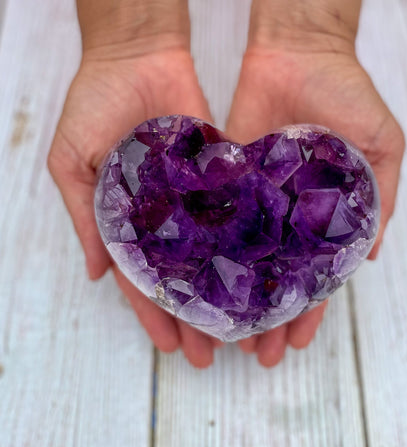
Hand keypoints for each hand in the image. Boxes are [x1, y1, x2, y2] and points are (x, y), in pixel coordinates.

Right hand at [48, 12, 223, 366]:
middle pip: (183, 279)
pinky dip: (244, 247)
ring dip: (223, 294)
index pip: (143, 281)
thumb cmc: (96, 102)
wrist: (138, 55)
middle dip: (194, 318)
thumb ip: (84, 217)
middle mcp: (165, 220)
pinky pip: (234, 218)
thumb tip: (98, 275)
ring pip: (213, 257)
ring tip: (242, 330)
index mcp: (128, 222)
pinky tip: (258, 275)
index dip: (155, 315)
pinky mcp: (221, 179)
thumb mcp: (72, 162)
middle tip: (212, 355)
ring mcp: (195, 202)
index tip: (172, 348)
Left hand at [227, 21, 404, 365]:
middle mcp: (286, 218)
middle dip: (266, 319)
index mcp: (322, 218)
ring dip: (235, 300)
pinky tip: (198, 285)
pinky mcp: (225, 183)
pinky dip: (207, 254)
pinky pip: (214, 224)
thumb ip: (380, 198)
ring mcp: (253, 203)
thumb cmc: (347, 93)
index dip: (306, 312)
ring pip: (241, 262)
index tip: (293, 344)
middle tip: (255, 356)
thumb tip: (372, 255)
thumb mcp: (381, 145)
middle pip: (274, 280)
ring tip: (222, 337)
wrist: (298, 53)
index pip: (314, 278)